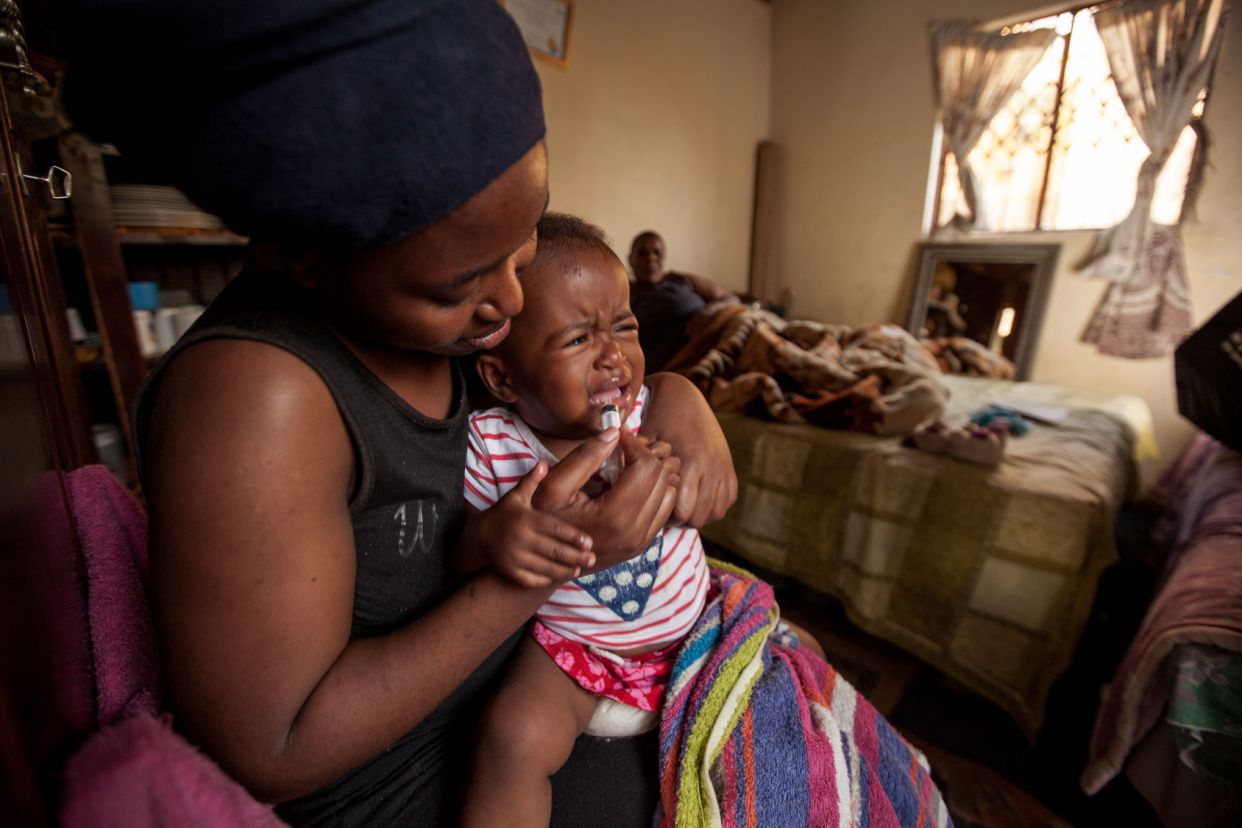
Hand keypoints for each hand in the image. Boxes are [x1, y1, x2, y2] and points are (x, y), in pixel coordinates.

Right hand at [460, 461, 595, 587]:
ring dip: (564, 569)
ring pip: (545, 567)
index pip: (554, 529)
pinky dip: (546, 580)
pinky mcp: (510, 572)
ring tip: (579, 568)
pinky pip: (531, 580)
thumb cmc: (504, 514)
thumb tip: (544, 463)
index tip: (589, 542)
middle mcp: (521, 539)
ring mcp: (515, 558)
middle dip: (575, 556)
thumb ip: (532, 481)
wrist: (480, 536)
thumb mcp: (516, 495)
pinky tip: (559, 576)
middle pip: (553, 550)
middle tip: (593, 558)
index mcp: (526, 520)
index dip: (573, 536)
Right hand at [532, 429, 677, 570]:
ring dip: (654, 471)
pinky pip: (665, 508)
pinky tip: (633, 481)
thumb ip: (584, 458)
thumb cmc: (545, 522)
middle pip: (661, 476)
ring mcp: (641, 541)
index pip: (646, 466)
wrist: (547, 562)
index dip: (634, 443)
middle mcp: (635, 532)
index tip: (618, 434)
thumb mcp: (554, 487)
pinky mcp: (642, 544)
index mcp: (615, 516)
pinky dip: (656, 489)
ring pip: (669, 491)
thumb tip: (614, 433)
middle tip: (624, 445)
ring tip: (629, 461)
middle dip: (647, 454)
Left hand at [643, 373, 737, 526]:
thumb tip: (621, 495)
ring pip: (714, 512)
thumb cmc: (657, 419)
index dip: (665, 515)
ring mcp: (722, 468)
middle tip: (665, 509)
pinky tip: (696, 498)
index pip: (681, 511)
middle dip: (680, 519)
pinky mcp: (729, 468)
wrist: (683, 396)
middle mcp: (710, 467)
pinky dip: (713, 506)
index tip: (654, 508)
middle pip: (698, 516)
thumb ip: (637, 466)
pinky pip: (727, 501)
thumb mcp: (645, 440)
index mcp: (689, 462)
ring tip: (680, 505)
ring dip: (697, 514)